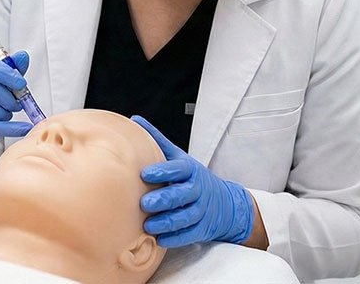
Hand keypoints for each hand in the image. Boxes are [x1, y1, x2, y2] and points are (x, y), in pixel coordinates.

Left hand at [133, 115, 253, 246]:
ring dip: (166, 222)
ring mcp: (200, 210)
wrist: (224, 203)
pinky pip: (188, 234)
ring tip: (148, 226)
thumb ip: (158, 141)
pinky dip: (175, 238)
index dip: (162, 171)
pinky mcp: (201, 228)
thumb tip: (135, 120)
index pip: (178, 169)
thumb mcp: (179, 157)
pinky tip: (160, 239)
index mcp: (189, 170)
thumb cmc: (191, 177)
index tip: (144, 174)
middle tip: (144, 203)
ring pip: (184, 217)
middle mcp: (196, 190)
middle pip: (181, 195)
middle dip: (163, 200)